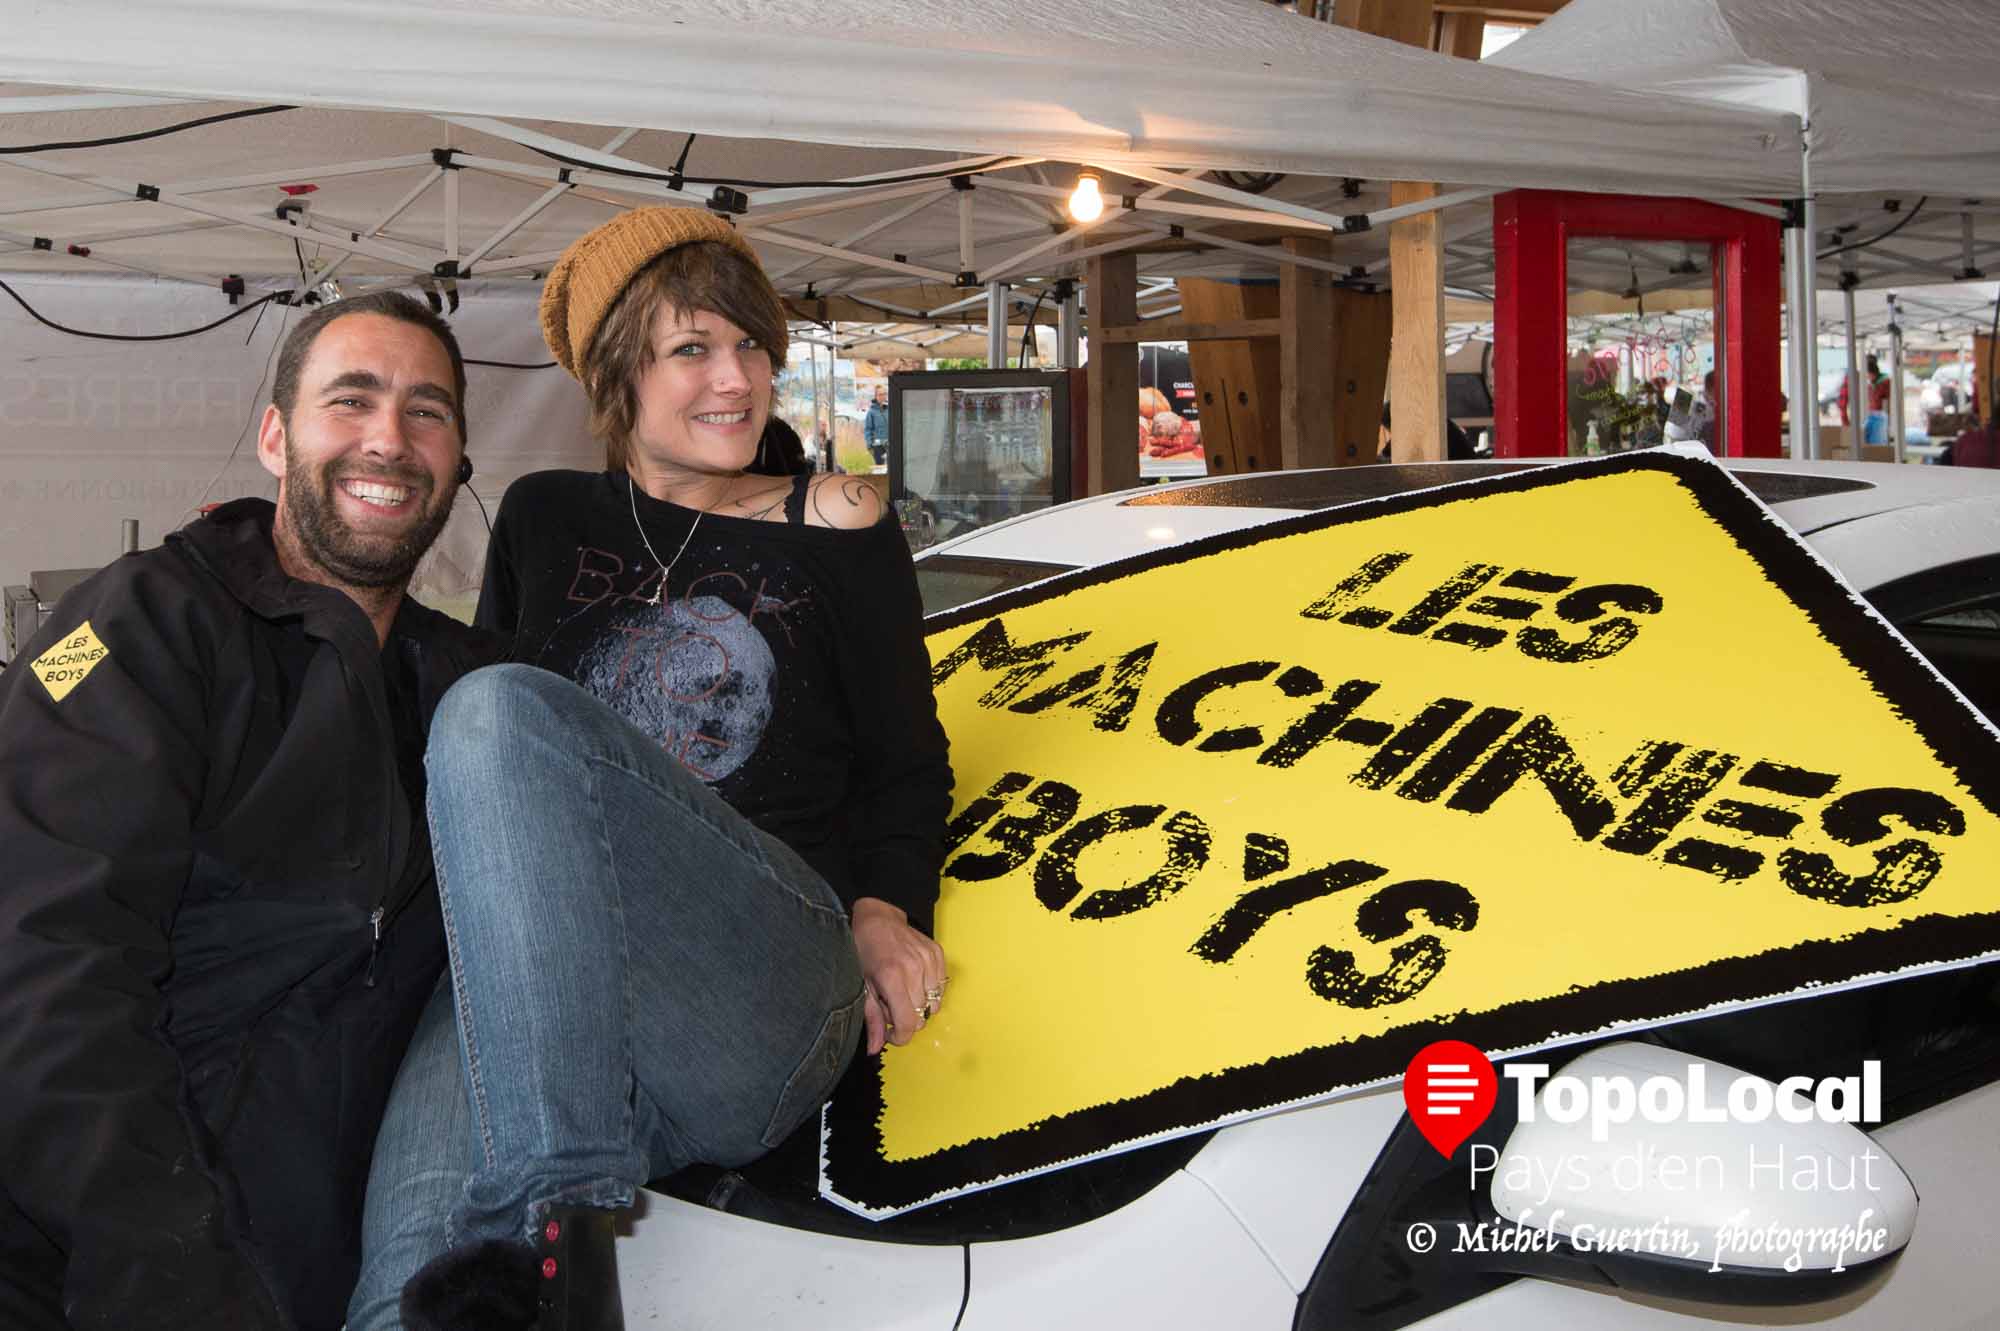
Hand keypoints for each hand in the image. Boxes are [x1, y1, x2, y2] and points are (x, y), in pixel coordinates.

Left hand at [850, 897, 947, 1055]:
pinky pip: (940, 987)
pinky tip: (913, 981)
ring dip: (918, 1006)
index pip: (908, 1024)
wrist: (877, 917)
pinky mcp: (938, 953)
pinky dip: (929, 991)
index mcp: (892, 977)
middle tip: (889, 1005)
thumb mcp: (861, 986)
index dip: (900, 1037)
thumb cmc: (862, 952)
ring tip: (901, 992)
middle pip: (921, 1017)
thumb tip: (875, 1049)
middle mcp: (914, 968)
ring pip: (933, 1004)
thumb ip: (872, 1019)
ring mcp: (929, 959)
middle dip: (905, 1019)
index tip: (891, 1033)